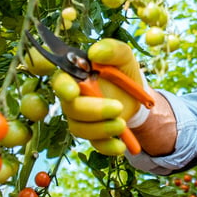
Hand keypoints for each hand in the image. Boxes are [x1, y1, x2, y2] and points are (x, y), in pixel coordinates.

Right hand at [60, 39, 149, 155]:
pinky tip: (121, 146)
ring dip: (101, 129)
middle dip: (93, 110)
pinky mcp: (93, 134)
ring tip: (123, 124)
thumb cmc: (123, 71)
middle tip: (118, 108)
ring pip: (80, 128)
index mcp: (76, 76)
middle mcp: (73, 98)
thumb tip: (95, 52)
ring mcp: (81, 118)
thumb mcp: (123, 56)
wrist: (136, 95)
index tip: (73, 92)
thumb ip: (111, 49)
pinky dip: (108, 146)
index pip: (61, 81)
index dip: (63, 88)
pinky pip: (95, 144)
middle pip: (72, 108)